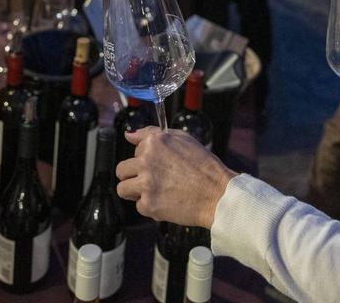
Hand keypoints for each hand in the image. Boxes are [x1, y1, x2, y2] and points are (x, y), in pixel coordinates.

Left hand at [116, 126, 236, 228]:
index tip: (156, 163)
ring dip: (135, 192)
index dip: (145, 156)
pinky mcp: (148, 204)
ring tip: (154, 192)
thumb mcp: (182, 138)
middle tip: (150, 180)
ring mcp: (146, 183)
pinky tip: (166, 201)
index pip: (134, 148)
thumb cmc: (204, 167)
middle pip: (122, 170)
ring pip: (123, 189)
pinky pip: (139, 206)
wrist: (217, 194)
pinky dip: (150, 206)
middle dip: (133, 175)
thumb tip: (129, 135)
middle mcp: (146, 161)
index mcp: (154, 142)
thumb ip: (152, 134)